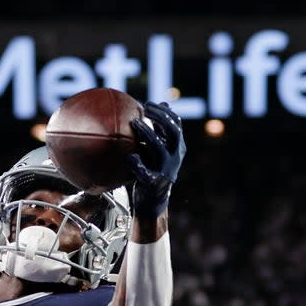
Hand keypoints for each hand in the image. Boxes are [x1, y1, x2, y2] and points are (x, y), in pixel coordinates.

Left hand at [126, 101, 185, 217]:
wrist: (152, 201)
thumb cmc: (152, 171)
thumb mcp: (158, 151)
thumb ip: (158, 132)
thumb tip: (161, 105)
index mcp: (176, 148)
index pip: (176, 125)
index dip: (164, 112)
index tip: (149, 104)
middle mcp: (174, 157)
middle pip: (173, 132)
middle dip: (160, 118)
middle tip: (145, 109)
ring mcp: (165, 170)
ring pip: (159, 149)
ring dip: (148, 133)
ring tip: (135, 123)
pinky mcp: (154, 183)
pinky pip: (145, 172)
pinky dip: (137, 164)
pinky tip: (129, 156)